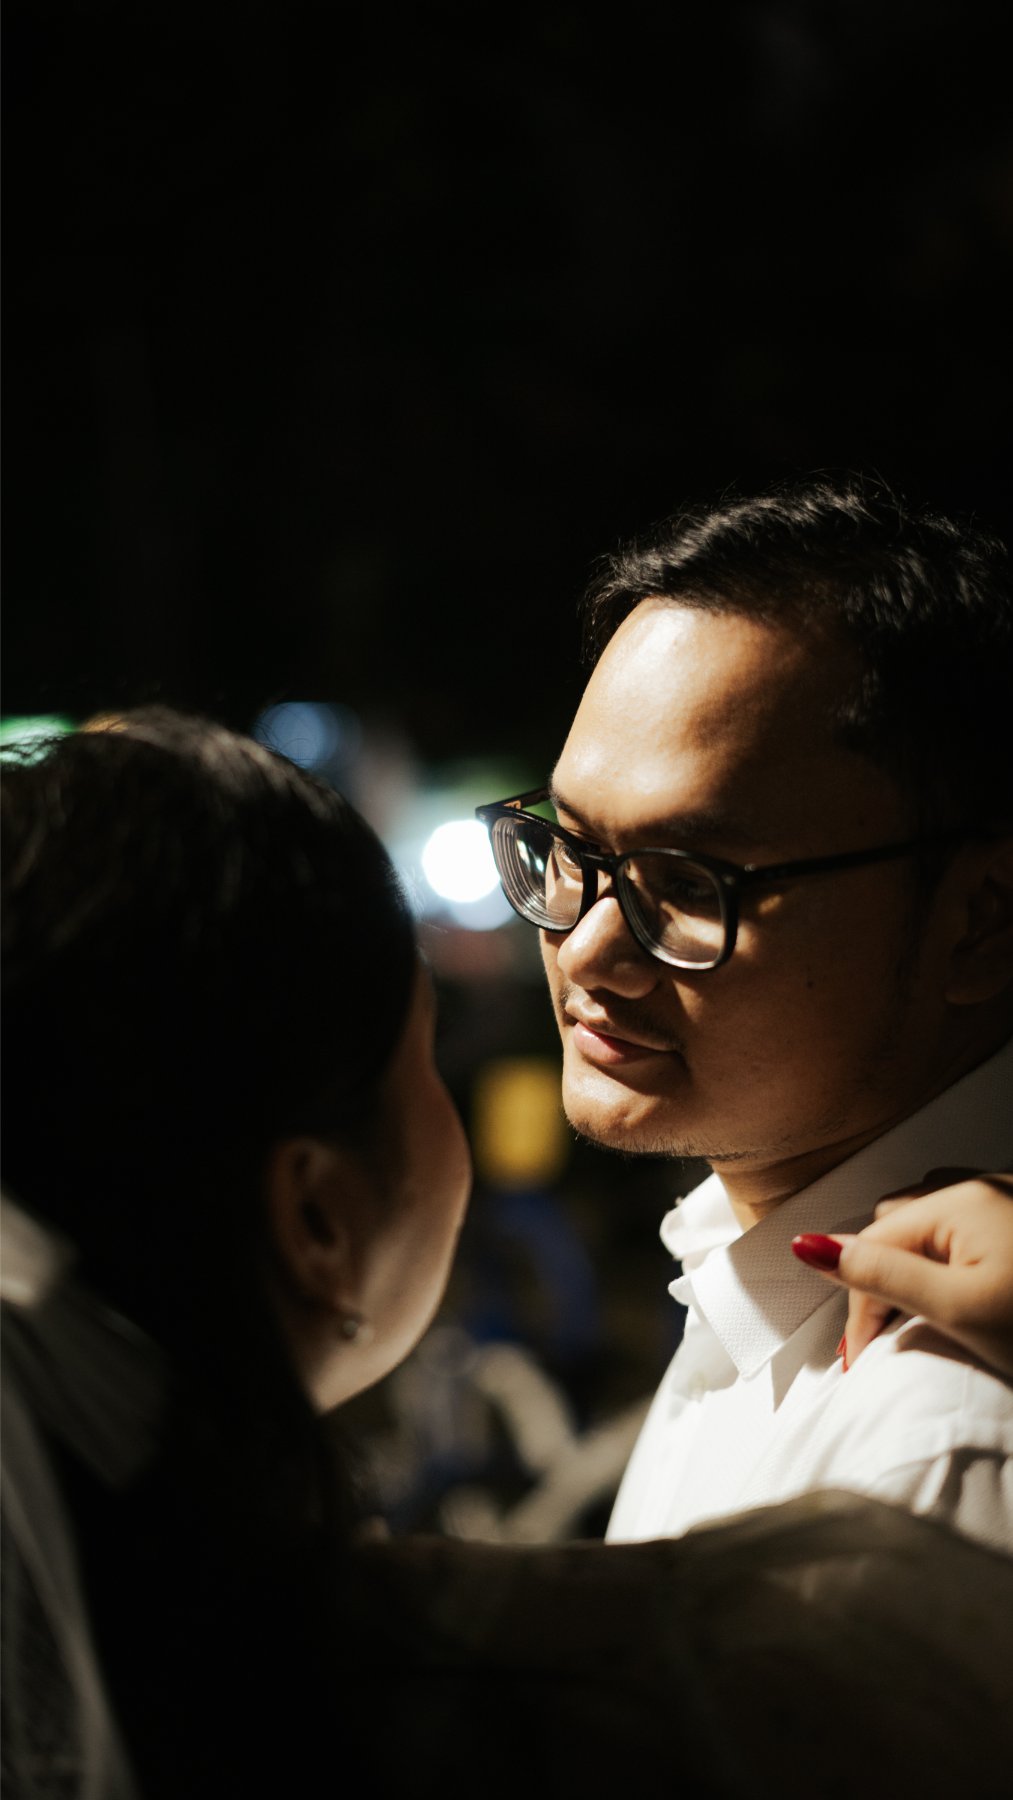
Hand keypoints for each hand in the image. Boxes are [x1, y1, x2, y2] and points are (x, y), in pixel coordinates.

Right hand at [791, 1172, 1012, 1375]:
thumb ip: (884, 1275)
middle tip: (885, 1334)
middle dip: (882, 1277)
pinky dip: (943, 1255)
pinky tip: (953, 1283)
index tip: (861, 1357)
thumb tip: (808, 1245)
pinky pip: (959, 1227)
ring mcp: (1003, 1197)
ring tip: (913, 1310)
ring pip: (927, 1225)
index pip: (875, 1246)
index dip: (862, 1306)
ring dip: (910, 1262)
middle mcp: (979, 1185)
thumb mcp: (960, 1310)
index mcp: (959, 1198)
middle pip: (896, 1228)